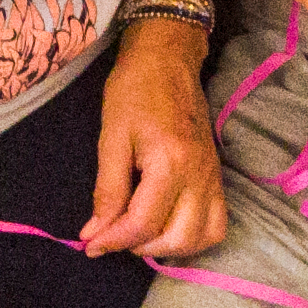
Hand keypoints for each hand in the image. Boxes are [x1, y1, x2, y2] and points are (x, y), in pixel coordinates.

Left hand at [85, 27, 228, 257]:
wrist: (168, 61)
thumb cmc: (134, 92)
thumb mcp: (111, 138)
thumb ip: (106, 191)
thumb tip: (94, 234)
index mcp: (170, 162)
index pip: (143, 223)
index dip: (112, 240)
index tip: (90, 244)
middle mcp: (198, 175)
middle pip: (177, 238)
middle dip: (141, 246)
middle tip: (115, 232)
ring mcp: (213, 178)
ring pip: (202, 237)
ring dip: (169, 246)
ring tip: (141, 232)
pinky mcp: (218, 178)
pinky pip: (217, 224)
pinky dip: (194, 237)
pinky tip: (168, 227)